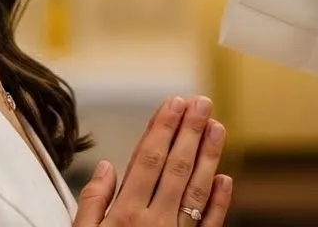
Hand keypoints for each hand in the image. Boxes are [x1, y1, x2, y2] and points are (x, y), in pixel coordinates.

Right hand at [73, 95, 232, 225]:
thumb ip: (92, 203)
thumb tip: (107, 165)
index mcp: (125, 215)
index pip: (147, 159)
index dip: (163, 128)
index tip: (174, 102)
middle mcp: (153, 223)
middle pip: (175, 167)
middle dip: (190, 132)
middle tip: (202, 103)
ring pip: (195, 191)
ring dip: (208, 157)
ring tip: (217, 127)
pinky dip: (218, 203)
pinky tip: (225, 179)